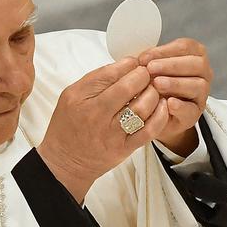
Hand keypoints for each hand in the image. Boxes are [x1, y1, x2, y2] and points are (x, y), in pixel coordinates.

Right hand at [37, 56, 168, 202]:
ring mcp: (112, 134)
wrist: (64, 163)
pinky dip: (160, 115)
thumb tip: (124, 64)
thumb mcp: (71, 96)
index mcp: (81, 99)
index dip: (129, 63)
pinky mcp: (124, 148)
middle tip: (146, 74)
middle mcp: (97, 116)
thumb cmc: (68, 127)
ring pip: (142, 107)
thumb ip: (95, 79)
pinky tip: (162, 106)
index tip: (134, 63)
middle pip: (129, 87)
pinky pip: (149, 130)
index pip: (111, 72)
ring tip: (153, 89)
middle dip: (143, 75)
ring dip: (154, 93)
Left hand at [138, 38, 212, 155]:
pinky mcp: (195, 114)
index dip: (164, 50)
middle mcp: (203, 73)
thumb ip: (150, 61)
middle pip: (196, 64)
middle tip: (150, 69)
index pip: (185, 47)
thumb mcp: (151, 70)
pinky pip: (191, 109)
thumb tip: (141, 59)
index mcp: (194, 56)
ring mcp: (201, 94)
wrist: (154, 116)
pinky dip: (180, 106)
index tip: (144, 57)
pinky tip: (168, 103)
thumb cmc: (154, 87)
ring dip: (176, 83)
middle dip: (172, 65)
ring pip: (198, 85)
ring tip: (157, 84)